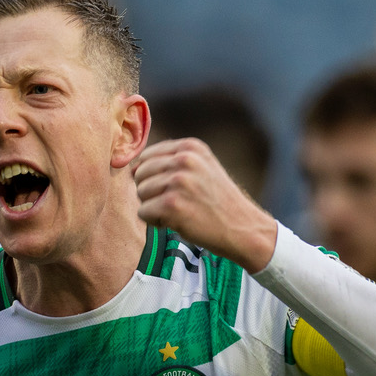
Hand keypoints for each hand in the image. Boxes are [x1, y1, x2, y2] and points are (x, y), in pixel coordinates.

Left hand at [132, 137, 277, 272]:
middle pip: (140, 174)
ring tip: (179, 212)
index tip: (174, 189)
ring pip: (140, 194)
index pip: (147, 156)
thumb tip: (132, 169)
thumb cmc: (218, 202)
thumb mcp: (202, 168)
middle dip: (152, 192)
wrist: (242, 228)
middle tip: (177, 203)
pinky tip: (177, 222)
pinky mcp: (172, 204)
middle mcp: (184, 159)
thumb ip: (171, 162)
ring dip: (154, 208)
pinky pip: (143, 212)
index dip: (153, 177)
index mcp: (190, 147)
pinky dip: (156, 222)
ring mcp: (178, 181)